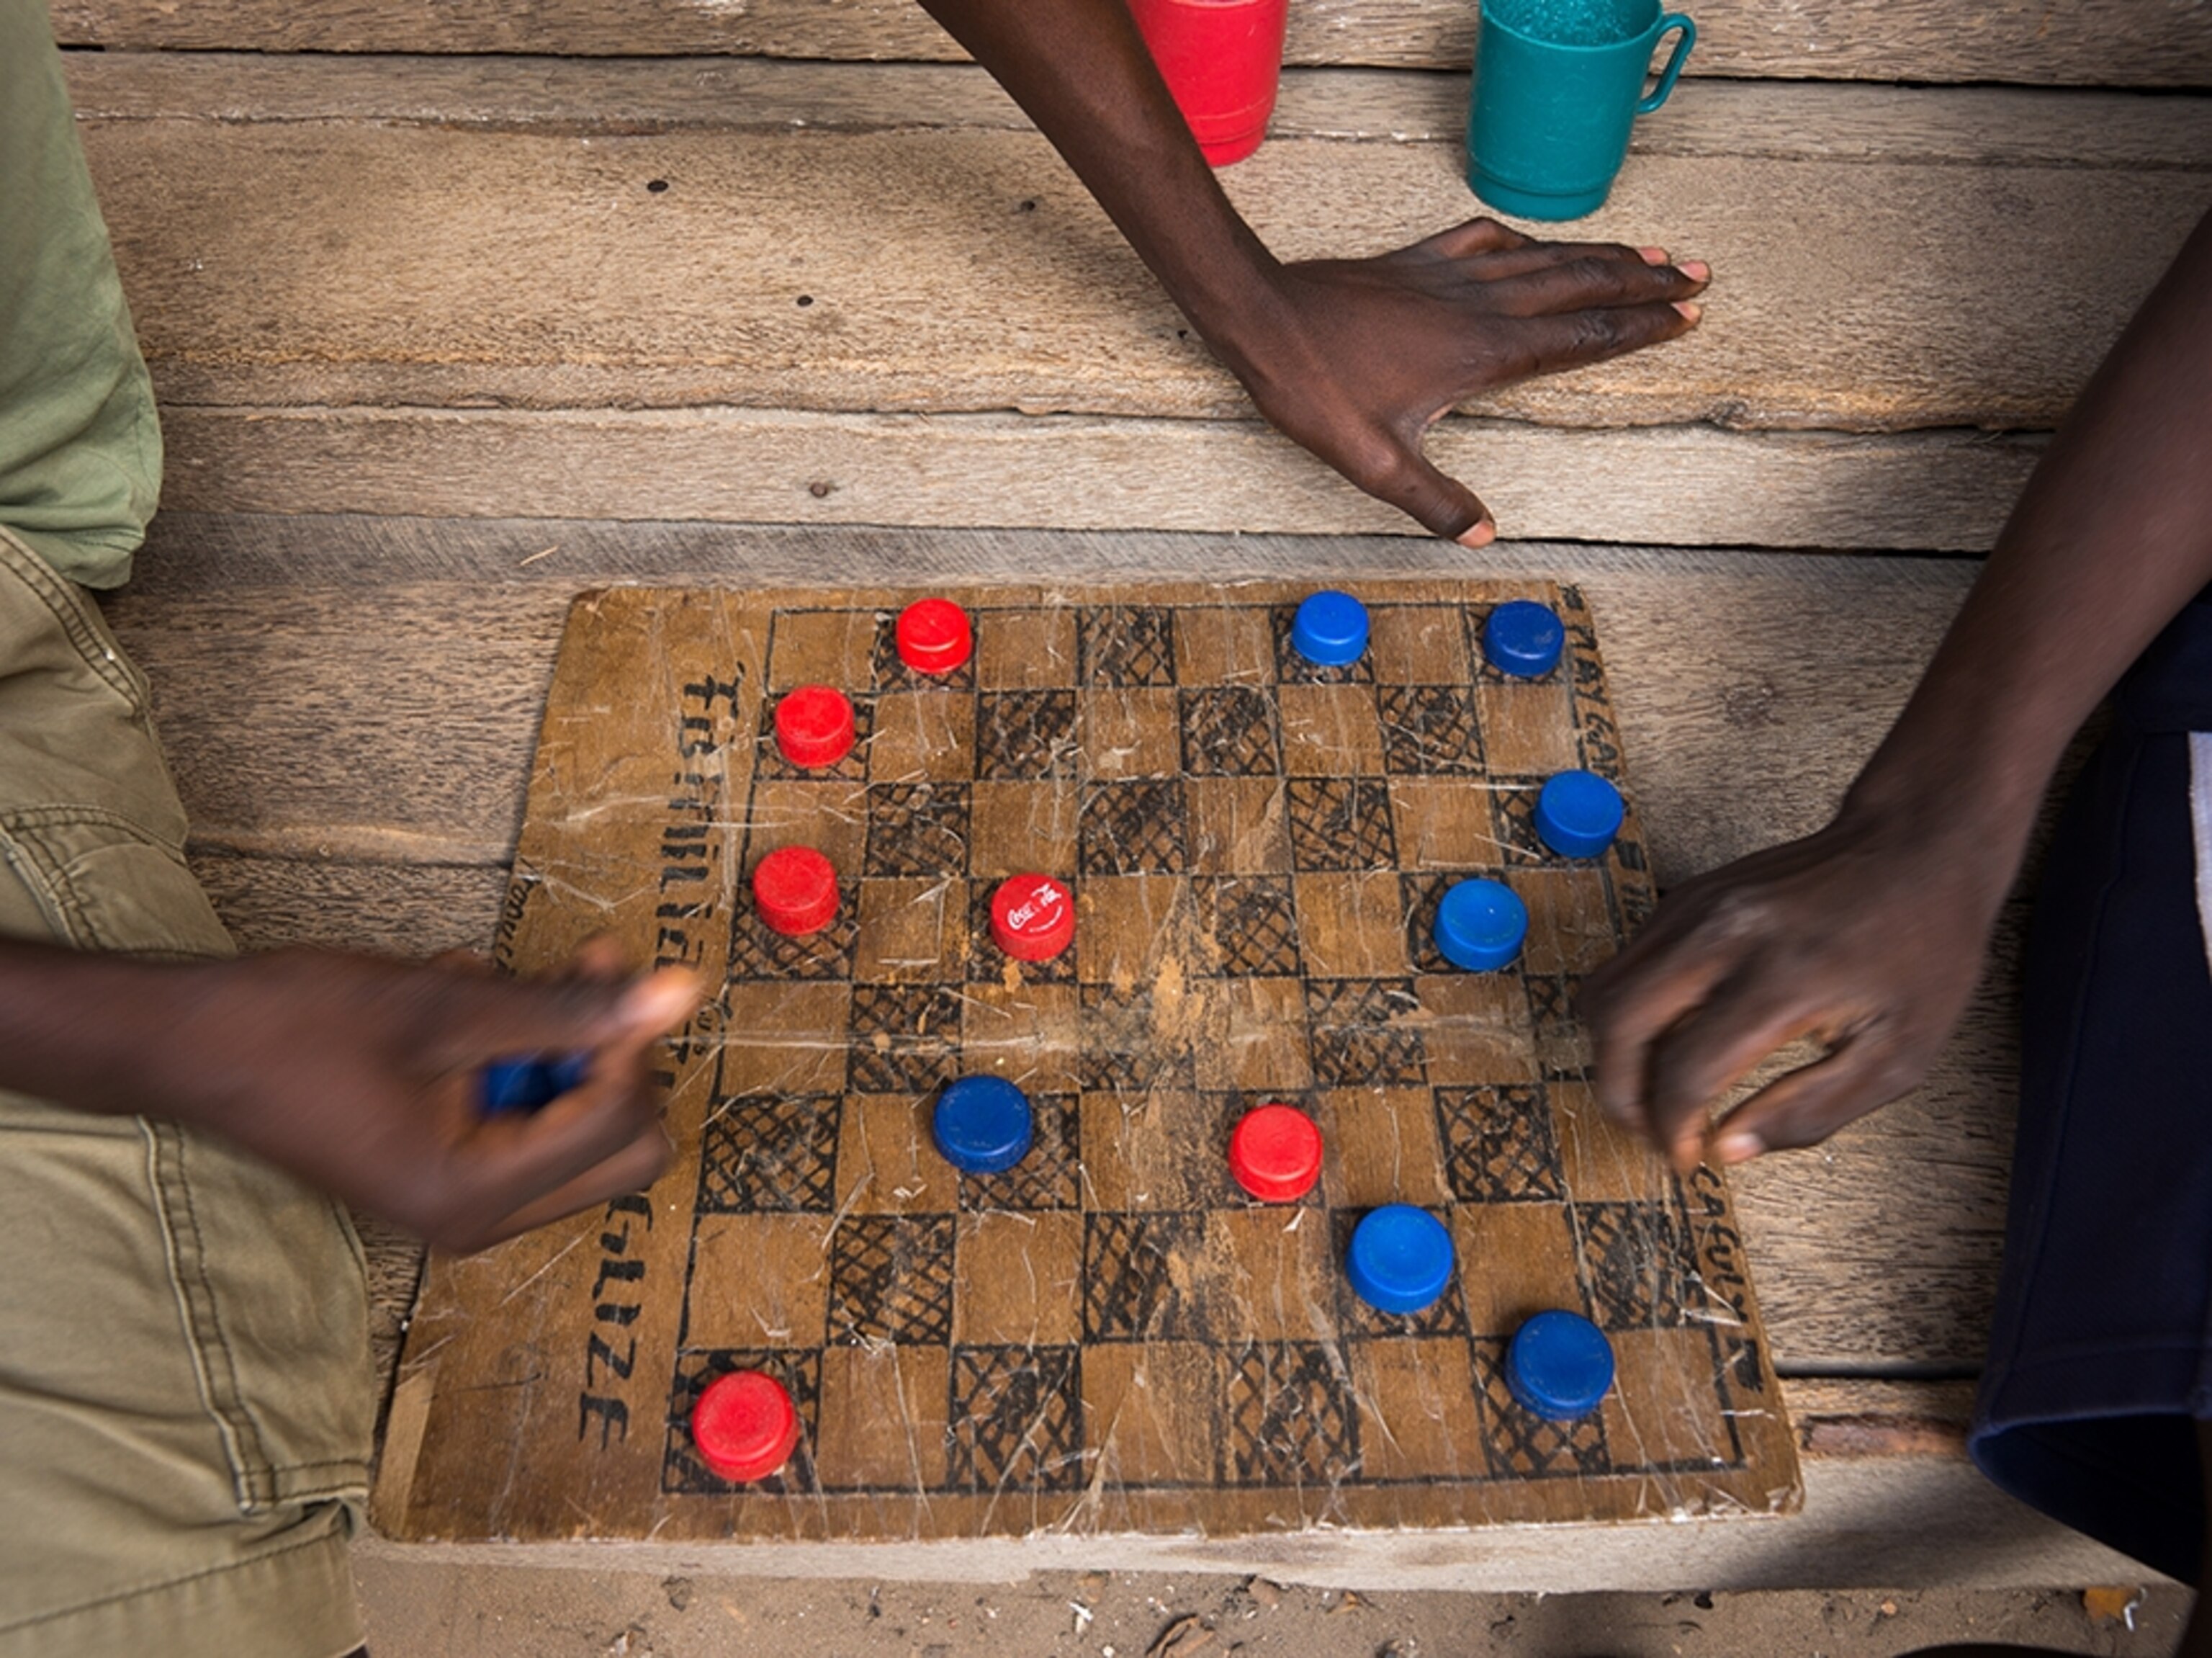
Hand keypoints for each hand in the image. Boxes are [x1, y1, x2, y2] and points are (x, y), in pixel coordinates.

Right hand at [145, 942, 699, 1251]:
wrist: (188, 1043)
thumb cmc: (297, 1024)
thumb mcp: (449, 1006)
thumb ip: (570, 1009)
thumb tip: (677, 996)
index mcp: (473, 1196)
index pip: (618, 1127)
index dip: (626, 1042)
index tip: (606, 968)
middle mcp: (475, 1219)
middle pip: (621, 1147)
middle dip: (609, 1054)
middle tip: (582, 971)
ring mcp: (460, 1201)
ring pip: (577, 1126)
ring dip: (558, 1044)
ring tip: (492, 981)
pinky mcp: (444, 1172)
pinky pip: (525, 1118)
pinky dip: (516, 1056)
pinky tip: (463, 1001)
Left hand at [1224, 219, 1707, 543]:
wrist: (1264, 318)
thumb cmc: (1316, 390)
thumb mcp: (1375, 463)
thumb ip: (1435, 501)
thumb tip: (1485, 536)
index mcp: (1484, 353)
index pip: (1580, 336)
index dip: (1637, 326)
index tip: (1686, 315)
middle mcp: (1479, 304)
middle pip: (1580, 285)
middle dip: (1643, 280)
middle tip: (1698, 274)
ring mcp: (1450, 275)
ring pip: (1544, 258)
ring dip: (1601, 254)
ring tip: (1650, 249)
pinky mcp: (1417, 262)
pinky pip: (1485, 240)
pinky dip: (1523, 239)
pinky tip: (1534, 242)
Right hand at [1579, 808, 2004, 1172]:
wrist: (1914, 844)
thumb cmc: (1920, 945)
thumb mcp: (1899, 1052)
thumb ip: (1812, 1110)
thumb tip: (1729, 1147)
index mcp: (1782, 978)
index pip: (1685, 1071)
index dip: (1673, 1130)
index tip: (1689, 1157)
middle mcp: (1722, 935)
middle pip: (1617, 1027)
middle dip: (1620, 1096)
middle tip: (1654, 1129)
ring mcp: (1693, 908)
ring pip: (1603, 992)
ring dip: (1615, 1054)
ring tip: (1657, 1087)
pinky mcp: (1684, 896)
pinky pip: (1624, 964)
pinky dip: (1631, 1013)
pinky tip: (1676, 1036)